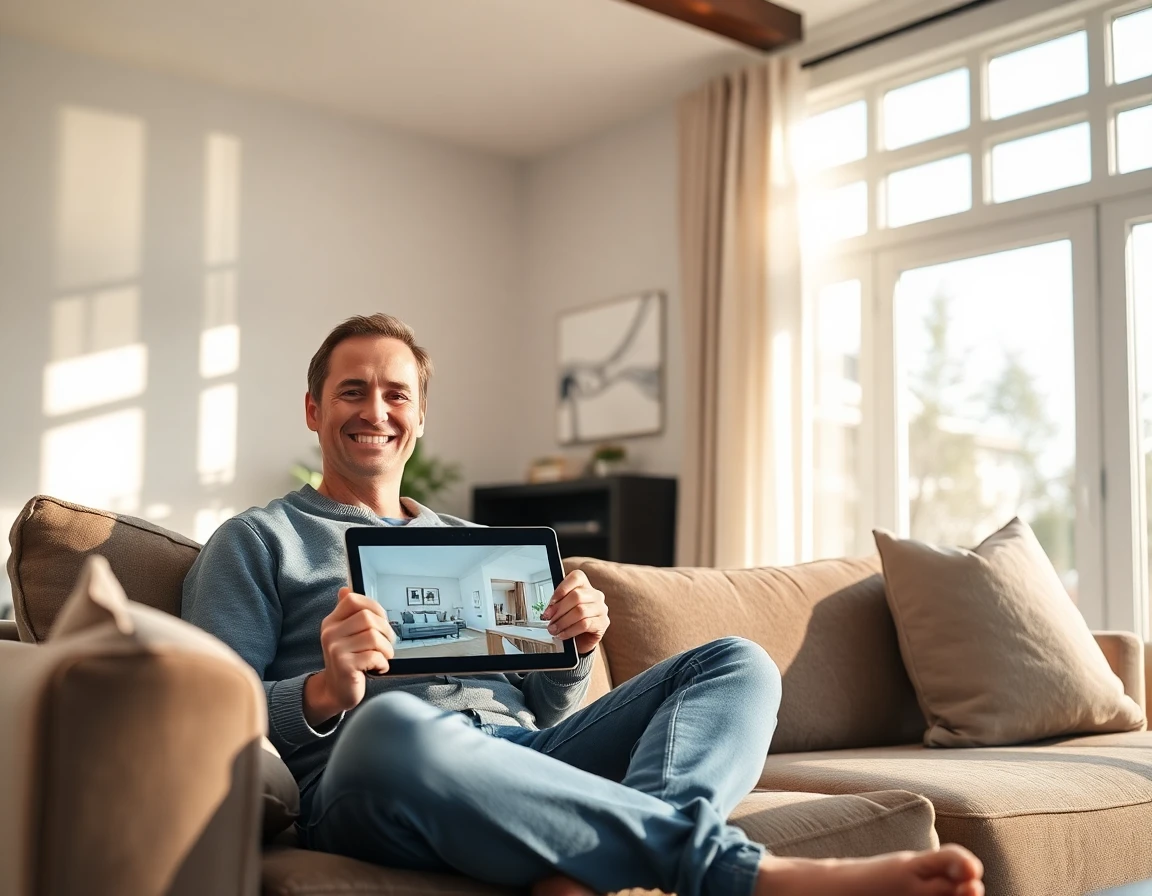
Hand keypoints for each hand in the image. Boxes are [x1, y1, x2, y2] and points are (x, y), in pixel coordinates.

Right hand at [304, 587, 394, 725]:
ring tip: (383, 657)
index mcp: (332, 622)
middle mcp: (330, 633)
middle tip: (387, 644)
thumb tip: (345, 589)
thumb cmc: (348, 660)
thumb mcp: (345, 634)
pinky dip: (383, 663)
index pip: (353, 600)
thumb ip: (348, 614)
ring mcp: (336, 649)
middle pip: (368, 618)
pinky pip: (374, 656)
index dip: (374, 607)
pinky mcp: (345, 665)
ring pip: (374, 637)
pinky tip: (378, 668)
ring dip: (386, 649)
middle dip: (385, 631)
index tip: (382, 621)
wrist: (336, 691)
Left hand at [541, 570, 608, 655]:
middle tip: (548, 618)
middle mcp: (596, 595)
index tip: (551, 602)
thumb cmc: (572, 622)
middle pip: (576, 596)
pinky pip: (585, 625)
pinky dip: (570, 630)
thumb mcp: (563, 609)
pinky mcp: (603, 623)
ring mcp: (601, 609)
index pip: (576, 577)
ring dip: (563, 622)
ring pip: (580, 611)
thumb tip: (548, 610)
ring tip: (553, 629)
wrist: (582, 640)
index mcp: (585, 586)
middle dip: (559, 609)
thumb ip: (557, 605)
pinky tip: (562, 634)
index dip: (562, 589)